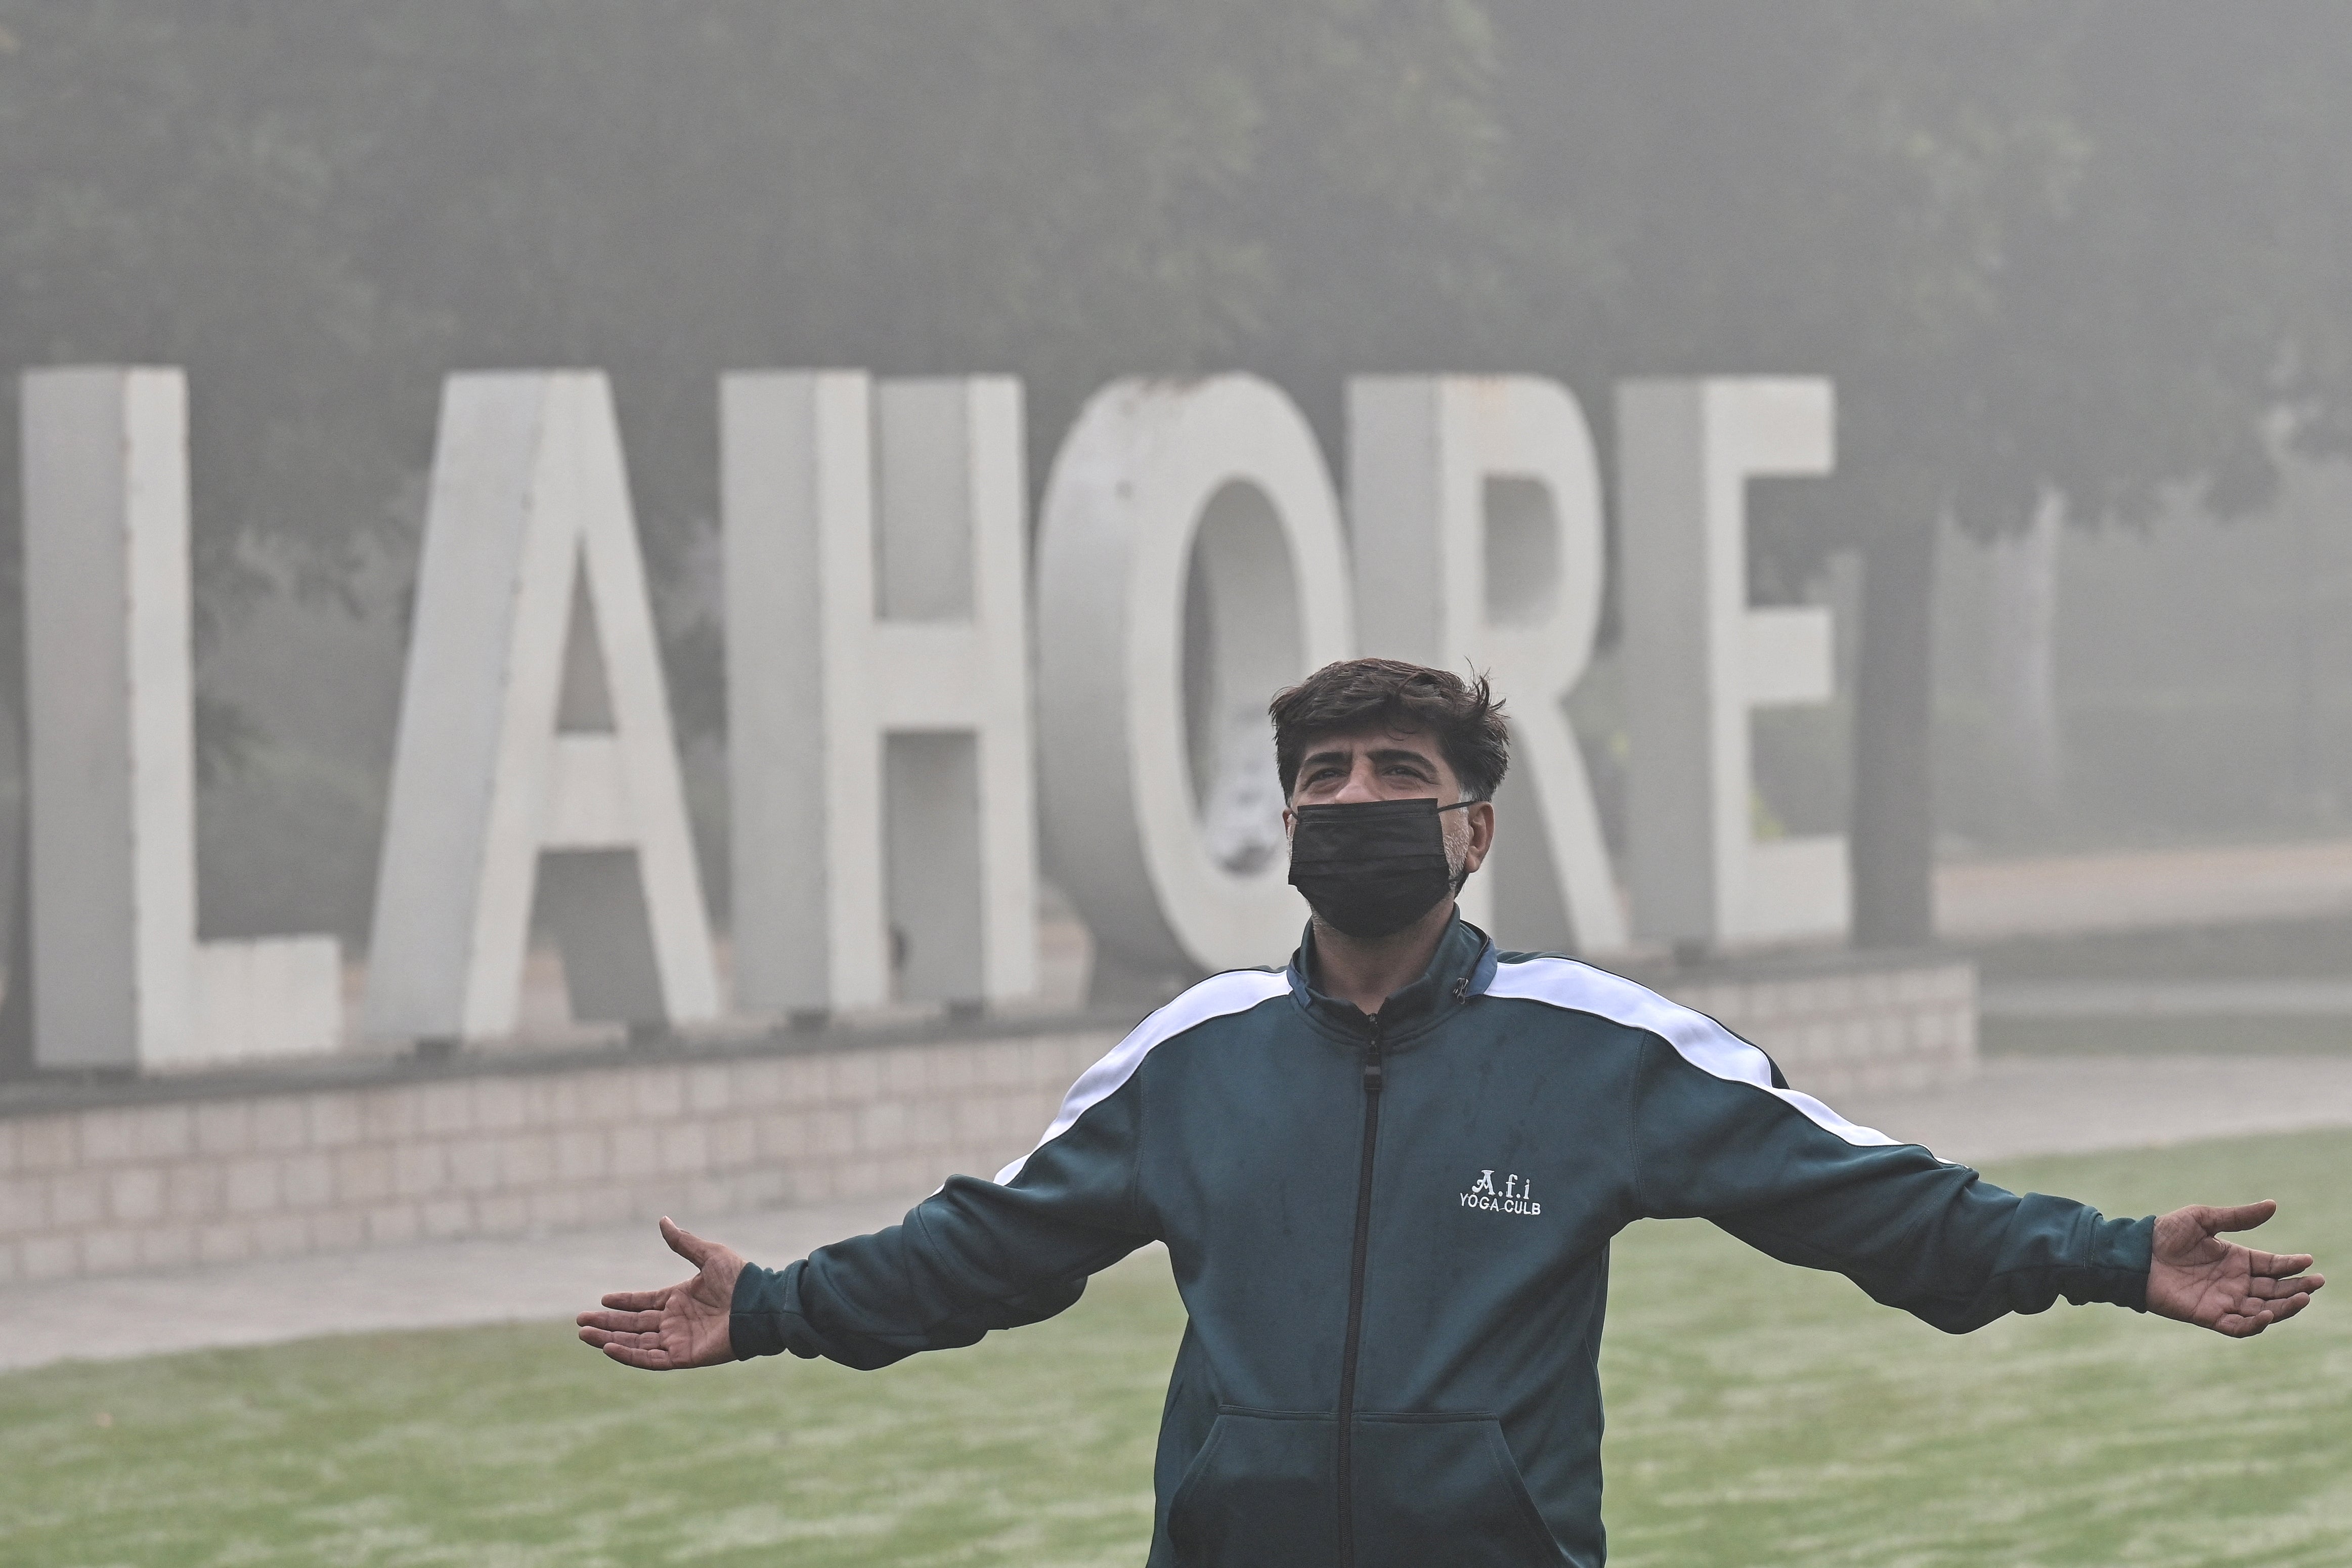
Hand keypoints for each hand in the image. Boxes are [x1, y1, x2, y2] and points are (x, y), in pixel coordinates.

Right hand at [576, 1216, 746, 1369]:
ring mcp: (678, 1340)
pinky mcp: (683, 1356)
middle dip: (607, 1323)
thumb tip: (662, 1220)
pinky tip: (608, 1347)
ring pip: (635, 1342)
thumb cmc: (741, 1280)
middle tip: (580, 1322)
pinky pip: (650, 1359)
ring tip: (584, 1334)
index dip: (624, 1303)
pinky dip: (628, 1355)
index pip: (644, 1303)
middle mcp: (676, 1321)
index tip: (602, 1300)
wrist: (761, 1305)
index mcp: (680, 1299)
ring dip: (609, 1339)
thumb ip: (683, 1242)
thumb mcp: (709, 1255)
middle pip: (633, 1324)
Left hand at [2146, 1200, 2323, 1336]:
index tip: (2309, 1261)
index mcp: (2236, 1259)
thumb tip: (2273, 1205)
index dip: (2292, 1265)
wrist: (2134, 1254)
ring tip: (2303, 1298)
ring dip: (2284, 1307)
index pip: (2273, 1265)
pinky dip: (2255, 1323)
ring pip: (2263, 1309)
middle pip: (2274, 1289)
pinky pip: (2238, 1326)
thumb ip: (2237, 1217)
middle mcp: (2234, 1282)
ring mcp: (2223, 1300)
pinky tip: (2268, 1313)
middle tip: (2316, 1283)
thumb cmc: (2165, 1234)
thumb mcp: (2203, 1219)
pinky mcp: (2208, 1315)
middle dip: (2297, 1288)